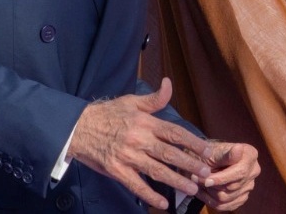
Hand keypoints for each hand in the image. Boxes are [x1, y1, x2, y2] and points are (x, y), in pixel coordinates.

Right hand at [68, 78, 210, 209]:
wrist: (78, 128)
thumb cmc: (107, 114)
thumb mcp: (131, 101)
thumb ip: (154, 98)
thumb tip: (169, 84)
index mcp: (146, 123)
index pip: (175, 133)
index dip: (193, 142)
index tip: (207, 150)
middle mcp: (139, 140)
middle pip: (170, 154)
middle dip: (190, 164)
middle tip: (206, 174)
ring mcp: (128, 157)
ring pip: (157, 171)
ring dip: (176, 181)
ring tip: (191, 188)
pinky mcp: (117, 171)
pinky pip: (136, 185)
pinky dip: (150, 195)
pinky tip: (162, 203)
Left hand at [196, 141, 259, 211]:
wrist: (205, 160)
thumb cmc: (209, 153)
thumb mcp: (214, 152)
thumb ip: (226, 155)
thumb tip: (238, 149)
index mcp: (250, 155)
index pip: (240, 173)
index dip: (221, 179)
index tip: (206, 180)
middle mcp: (254, 170)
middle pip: (232, 187)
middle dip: (212, 185)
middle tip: (196, 179)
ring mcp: (249, 185)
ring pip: (226, 198)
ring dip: (209, 193)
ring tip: (199, 184)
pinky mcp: (242, 197)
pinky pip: (226, 206)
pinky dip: (211, 201)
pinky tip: (204, 192)